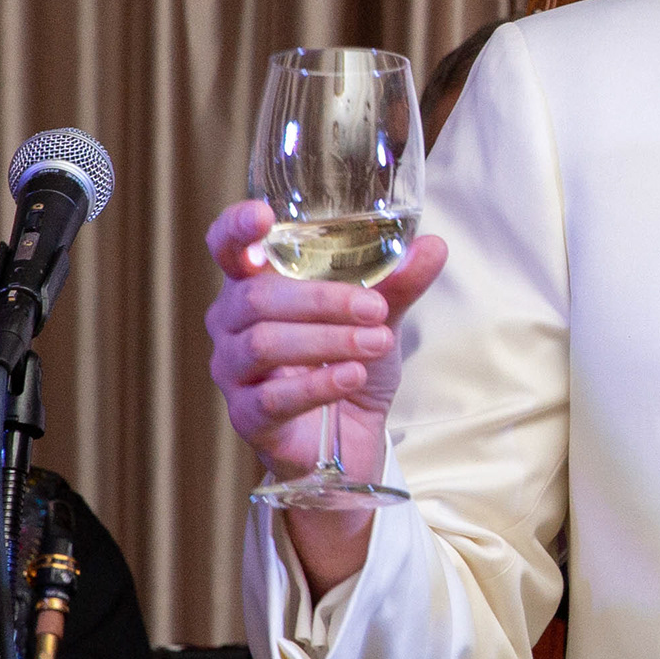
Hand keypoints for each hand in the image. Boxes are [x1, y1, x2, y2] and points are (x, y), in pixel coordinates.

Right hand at [204, 199, 448, 590]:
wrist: (351, 442)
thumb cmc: (348, 365)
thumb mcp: (378, 319)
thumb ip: (398, 283)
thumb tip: (433, 245)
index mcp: (254, 286)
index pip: (226, 246)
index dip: (236, 228)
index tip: (263, 216)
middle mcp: (231, 324)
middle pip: (258, 297)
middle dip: (323, 300)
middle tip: (376, 309)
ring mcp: (232, 372)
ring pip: (264, 343)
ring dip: (328, 339)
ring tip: (377, 343)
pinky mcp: (247, 416)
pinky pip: (273, 396)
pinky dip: (318, 383)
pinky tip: (352, 375)